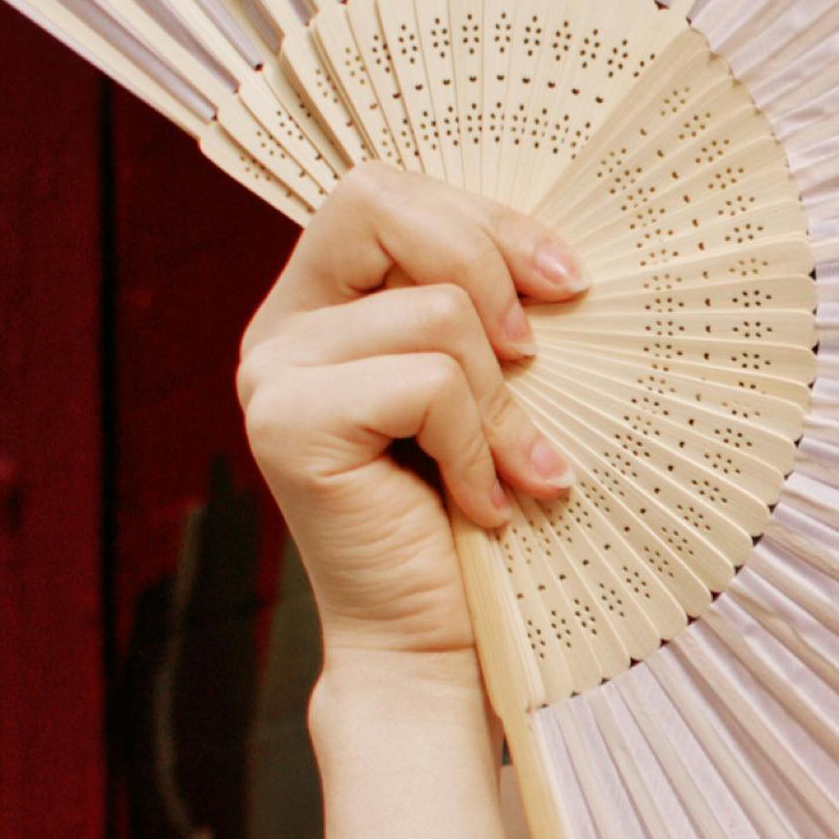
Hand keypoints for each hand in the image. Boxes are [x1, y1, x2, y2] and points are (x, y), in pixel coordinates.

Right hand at [237, 170, 583, 680]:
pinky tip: (481, 506)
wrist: (438, 648)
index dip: (484, 220)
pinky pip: (428, 384)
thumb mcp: (493, 383)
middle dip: (487, 265)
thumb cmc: (478, 514)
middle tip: (537, 354)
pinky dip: (480, 447)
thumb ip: (486, 305)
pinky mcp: (288, 426)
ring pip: (433, 309)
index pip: (385, 190)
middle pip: (379, 199)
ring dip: (502, 398)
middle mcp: (281, 328)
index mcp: (321, 301)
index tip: (565, 283)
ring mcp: (273, 376)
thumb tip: (559, 250)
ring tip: (511, 470)